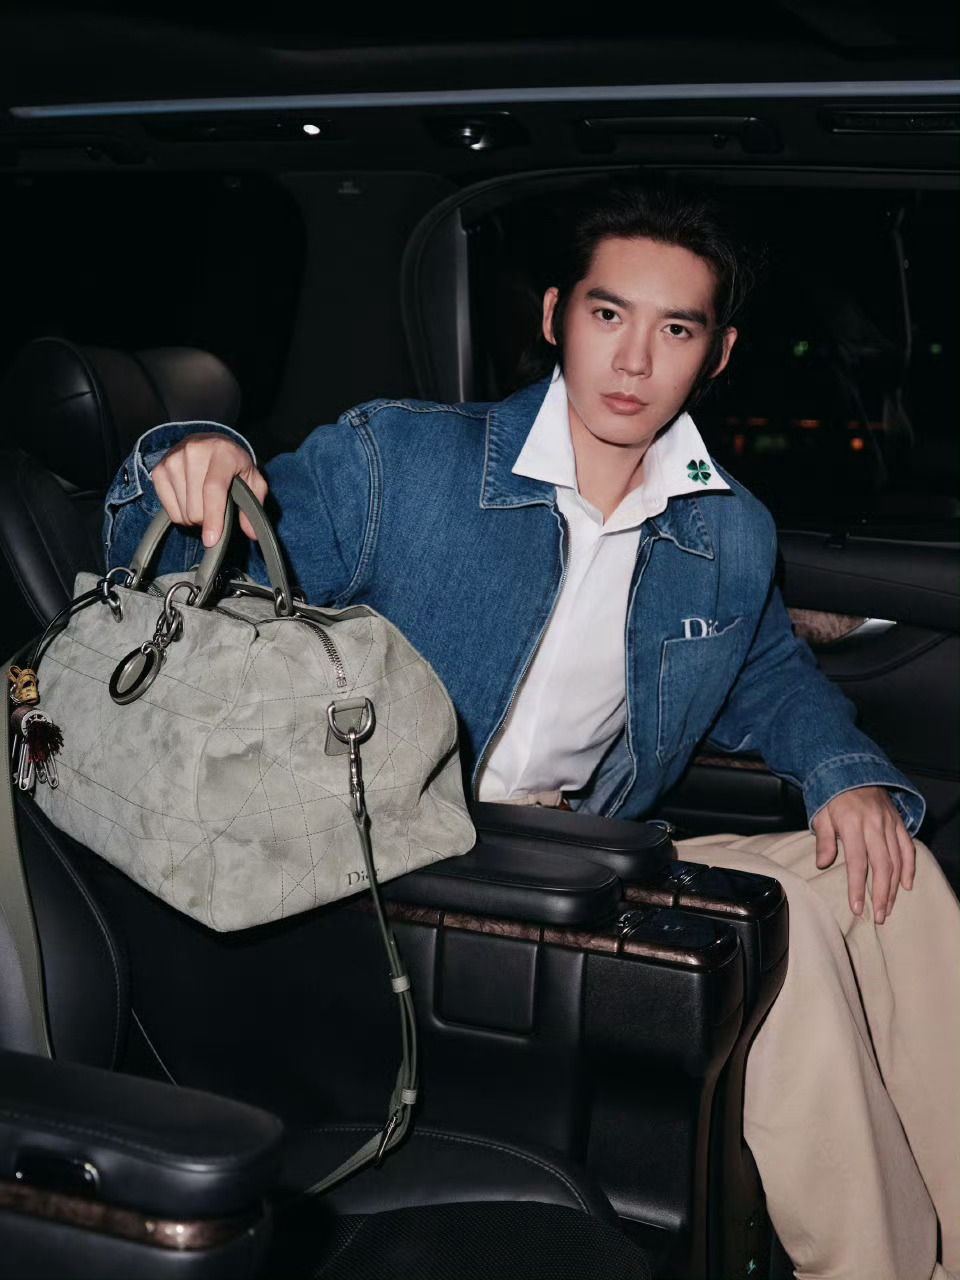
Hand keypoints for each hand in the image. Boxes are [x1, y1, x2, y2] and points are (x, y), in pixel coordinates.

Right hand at [151, 434, 267, 544]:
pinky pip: (169, 510)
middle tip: (216, 510)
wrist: (210, 443)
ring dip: (195, 517)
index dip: (213, 517)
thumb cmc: (234, 465)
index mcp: (222, 453)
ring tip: (203, 502)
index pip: (213, 489)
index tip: (211, 540)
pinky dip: (181, 514)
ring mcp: (173, 460)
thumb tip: (252, 534)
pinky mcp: (159, 470)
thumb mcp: (252, 481)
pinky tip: (189, 500)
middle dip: (208, 520)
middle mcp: (194, 452)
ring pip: (182, 512)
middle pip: (196, 508)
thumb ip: (253, 507)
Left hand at [812, 786, 915, 923]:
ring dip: (894, 887)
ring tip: (889, 907)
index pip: (857, 863)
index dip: (858, 888)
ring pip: (897, 860)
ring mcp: (889, 824)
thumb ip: (824, 840)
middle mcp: (874, 825)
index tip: (857, 908)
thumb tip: (822, 864)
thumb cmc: (832, 796)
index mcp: (852, 824)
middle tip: (880, 916)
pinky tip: (907, 885)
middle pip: (882, 866)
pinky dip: (909, 867)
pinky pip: (908, 847)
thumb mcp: (820, 814)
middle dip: (881, 894)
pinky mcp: (898, 823)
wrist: (852, 770)